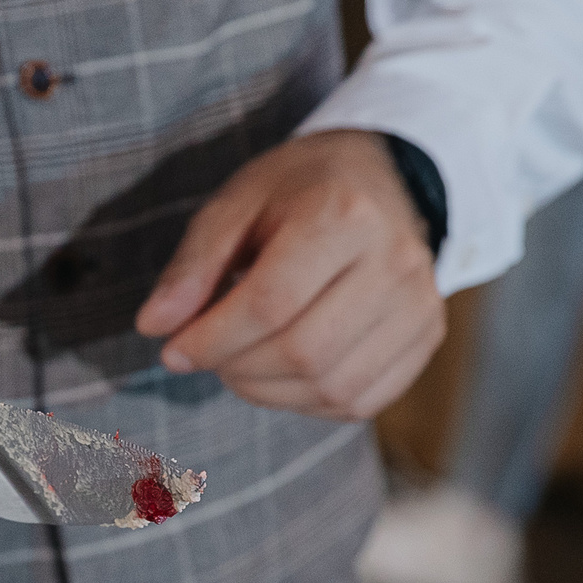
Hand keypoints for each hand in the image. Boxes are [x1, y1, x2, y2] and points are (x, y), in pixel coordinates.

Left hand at [134, 129, 443, 421]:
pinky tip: (283, 375)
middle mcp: (395, 260)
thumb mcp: (237, 204)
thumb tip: (154, 328)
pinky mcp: (428, 337)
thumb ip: (194, 265)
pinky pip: (361, 401)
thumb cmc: (299, 191)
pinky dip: (308, 403)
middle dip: (238, 368)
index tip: (173, 351)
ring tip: (241, 365)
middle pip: (304, 351)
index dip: (212, 339)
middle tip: (208, 355)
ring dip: (270, 392)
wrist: (384, 179)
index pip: (271, 302)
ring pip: (334, 386)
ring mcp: (421, 304)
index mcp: (344, 212)